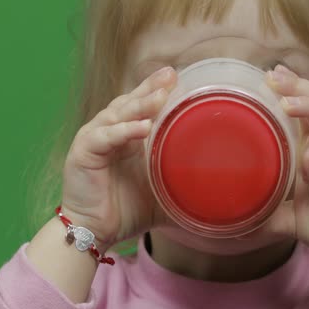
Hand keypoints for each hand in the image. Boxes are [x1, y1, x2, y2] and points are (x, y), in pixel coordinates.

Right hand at [59, 66, 176, 247]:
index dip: (156, 89)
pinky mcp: (84, 152)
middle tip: (171, 76)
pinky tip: (142, 127)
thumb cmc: (127, 211)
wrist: (97, 233)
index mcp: (126, 136)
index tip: (177, 76)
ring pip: (118, 114)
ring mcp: (94, 139)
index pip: (141, 105)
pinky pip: (105, 137)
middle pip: (130, 102)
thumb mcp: (163, 194)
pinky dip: (124, 131)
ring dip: (140, 105)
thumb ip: (186, 186)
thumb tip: (225, 193)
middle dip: (151, 88)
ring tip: (161, 98)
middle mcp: (109, 131)